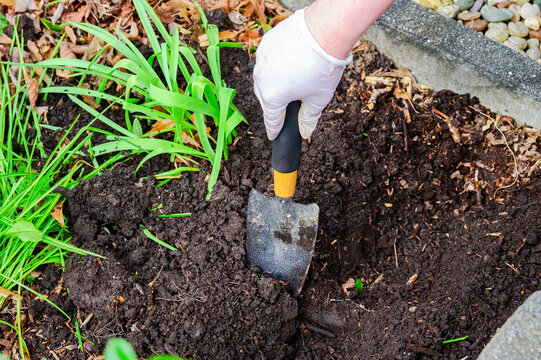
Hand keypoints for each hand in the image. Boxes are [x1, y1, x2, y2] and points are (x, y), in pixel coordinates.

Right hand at [253, 8, 351, 140]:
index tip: (274, 136)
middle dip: (276, 105)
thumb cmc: (323, 66)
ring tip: (291, 82)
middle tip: (288, 107)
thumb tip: (305, 133)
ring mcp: (261, 60)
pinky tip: (289, 64)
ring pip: (264, 79)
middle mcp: (261, 79)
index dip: (274, 130)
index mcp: (273, 97)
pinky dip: (275, 66)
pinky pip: (266, 61)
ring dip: (274, 84)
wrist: (324, 31)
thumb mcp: (319, 99)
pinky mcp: (265, 44)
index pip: (272, 119)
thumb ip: (308, 119)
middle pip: (266, 99)